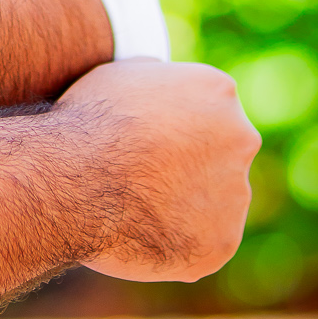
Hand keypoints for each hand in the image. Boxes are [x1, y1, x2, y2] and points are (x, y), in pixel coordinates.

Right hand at [55, 58, 259, 282]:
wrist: (76, 179)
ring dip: (184, 207)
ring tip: (134, 209)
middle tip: (142, 178)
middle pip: (219, 155)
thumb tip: (160, 80)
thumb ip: (153, 77)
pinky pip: (202, 244)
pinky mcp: (222, 242)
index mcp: (218, 90)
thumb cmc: (89, 123)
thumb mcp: (118, 74)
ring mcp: (236, 193)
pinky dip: (177, 244)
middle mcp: (241, 137)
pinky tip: (140, 236)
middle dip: (189, 166)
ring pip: (214, 203)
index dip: (173, 128)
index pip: (207, 110)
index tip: (146, 142)